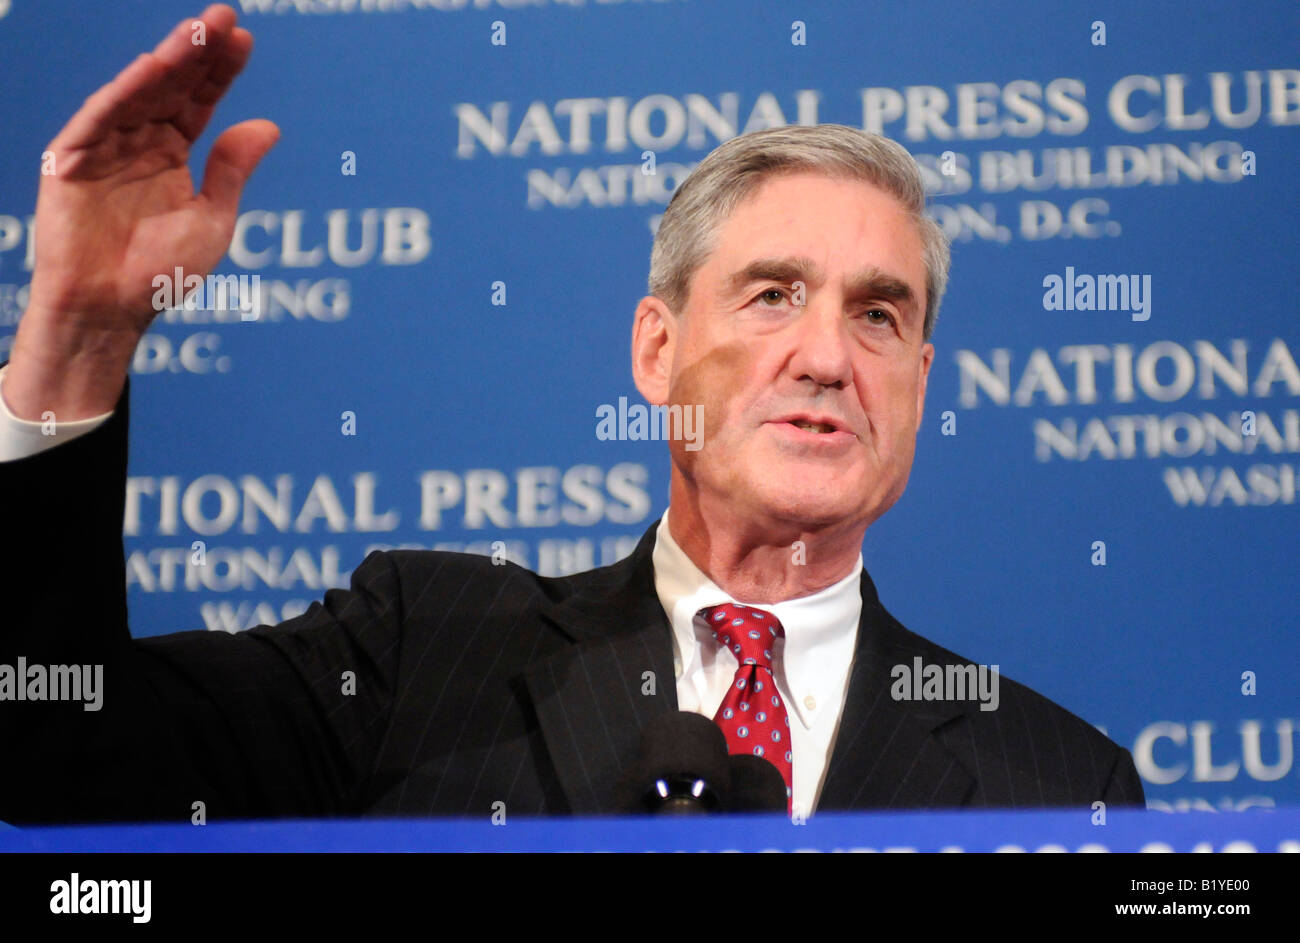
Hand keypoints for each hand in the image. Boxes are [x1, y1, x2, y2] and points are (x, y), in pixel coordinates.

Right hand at [6, 3, 277, 419]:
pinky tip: (151, 68)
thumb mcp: (212, 217)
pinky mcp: (71, 161)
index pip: (199, 101)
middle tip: (226, 18)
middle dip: (198, 52)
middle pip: (171, 87)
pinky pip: (99, 119)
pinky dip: (124, 93)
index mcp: (172, 154)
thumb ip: (233, 170)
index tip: (245, 38)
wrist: (113, 309)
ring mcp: (104, 148)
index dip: (220, 71)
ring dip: (167, 61)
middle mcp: (138, 142)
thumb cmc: (163, 271)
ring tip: (197, 32)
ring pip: (137, 94)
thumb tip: (269, 125)